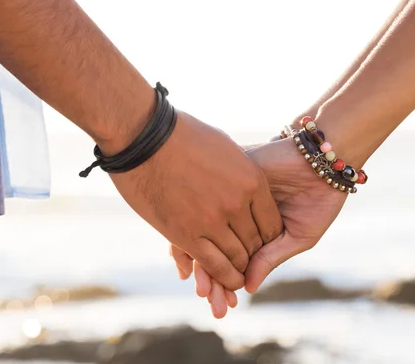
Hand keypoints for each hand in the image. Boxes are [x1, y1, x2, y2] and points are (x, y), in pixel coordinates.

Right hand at [110, 112, 282, 290]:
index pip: (271, 222)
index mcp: (251, 179)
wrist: (144, 136)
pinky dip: (224, 277)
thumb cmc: (182, 134)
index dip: (267, 236)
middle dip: (254, 254)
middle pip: (256, 242)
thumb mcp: (224, 147)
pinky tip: (227, 281)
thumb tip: (245, 179)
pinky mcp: (186, 234)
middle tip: (249, 261)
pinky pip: (213, 265)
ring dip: (239, 268)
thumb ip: (240, 169)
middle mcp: (237, 203)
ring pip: (238, 257)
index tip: (260, 240)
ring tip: (238, 274)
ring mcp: (212, 220)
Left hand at [170, 138, 347, 316]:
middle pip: (211, 248)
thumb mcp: (297, 236)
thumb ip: (270, 258)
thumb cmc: (318, 199)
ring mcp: (227, 196)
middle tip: (213, 305)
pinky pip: (203, 208)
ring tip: (204, 290)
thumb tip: (246, 288)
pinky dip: (197, 234)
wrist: (326, 163)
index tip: (221, 307)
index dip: (224, 282)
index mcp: (250, 228)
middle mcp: (234, 213)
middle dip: (210, 279)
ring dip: (201, 262)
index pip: (230, 258)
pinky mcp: (225, 179)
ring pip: (203, 231)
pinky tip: (198, 258)